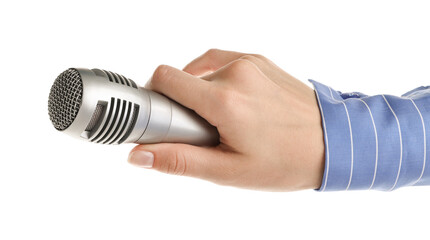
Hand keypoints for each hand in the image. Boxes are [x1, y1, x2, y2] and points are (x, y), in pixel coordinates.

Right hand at [128, 49, 324, 190]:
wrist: (333, 143)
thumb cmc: (287, 161)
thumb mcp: (229, 171)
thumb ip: (180, 161)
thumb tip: (140, 155)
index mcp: (225, 100)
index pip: (164, 79)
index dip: (154, 100)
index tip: (165, 121)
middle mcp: (236, 73)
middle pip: (183, 79)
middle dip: (182, 105)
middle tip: (205, 132)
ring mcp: (250, 63)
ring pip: (202, 71)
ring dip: (201, 94)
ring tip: (224, 121)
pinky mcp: (260, 61)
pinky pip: (223, 63)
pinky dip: (216, 80)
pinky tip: (231, 103)